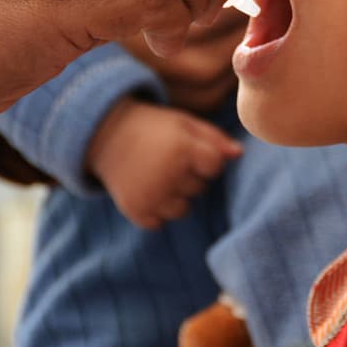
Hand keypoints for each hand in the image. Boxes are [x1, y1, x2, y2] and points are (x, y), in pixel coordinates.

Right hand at [86, 98, 241, 228]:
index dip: (207, 159)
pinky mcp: (135, 210)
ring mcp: (150, 195)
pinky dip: (156, 211)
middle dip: (190, 175)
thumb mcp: (185, 123)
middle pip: (199, 188)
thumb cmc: (154, 128)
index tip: (190, 149)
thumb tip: (240, 154)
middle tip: (167, 159)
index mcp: (182, 148)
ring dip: (175, 196)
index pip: (215, 166)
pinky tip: (146, 190)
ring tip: (157, 175)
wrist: (107, 135)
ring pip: (183, 209)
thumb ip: (215, 139)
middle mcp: (166, 174)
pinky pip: (160, 223)